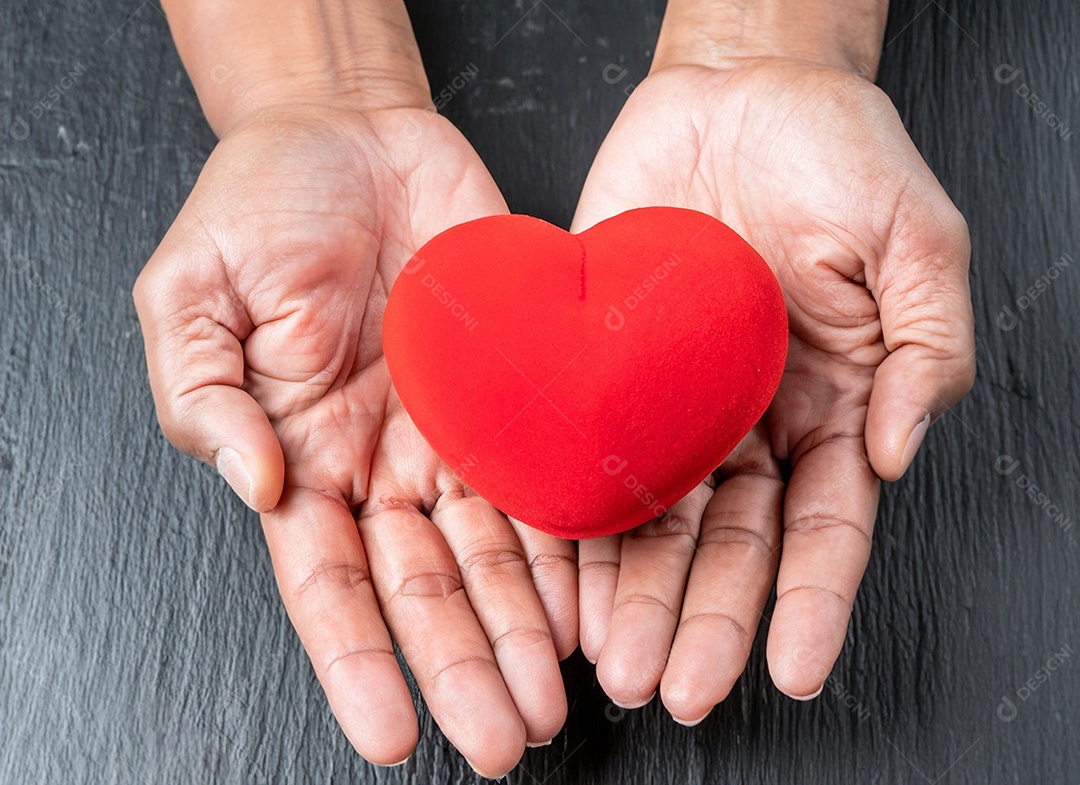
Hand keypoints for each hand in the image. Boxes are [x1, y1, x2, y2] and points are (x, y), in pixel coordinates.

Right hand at [134, 104, 574, 774]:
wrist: (351, 133)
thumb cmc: (261, 206)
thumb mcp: (191, 296)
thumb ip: (206, 400)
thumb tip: (256, 489)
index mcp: (301, 454)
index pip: (329, 583)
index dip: (359, 660)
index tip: (389, 735)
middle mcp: (384, 462)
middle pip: (427, 586)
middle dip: (464, 666)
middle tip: (504, 741)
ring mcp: (454, 431)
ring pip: (496, 552)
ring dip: (525, 630)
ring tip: (558, 699)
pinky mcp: (514, 389)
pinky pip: (548, 476)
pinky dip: (572, 542)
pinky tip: (596, 601)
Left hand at [573, 58, 974, 720]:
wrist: (741, 89)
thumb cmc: (839, 153)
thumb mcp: (917, 239)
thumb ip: (924, 348)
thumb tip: (896, 453)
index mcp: (831, 406)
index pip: (824, 528)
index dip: (812, 603)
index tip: (795, 669)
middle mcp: (748, 423)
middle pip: (727, 546)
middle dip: (701, 618)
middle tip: (673, 685)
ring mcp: (672, 403)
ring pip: (651, 520)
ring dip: (632, 595)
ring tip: (611, 661)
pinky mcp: (605, 368)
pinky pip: (582, 452)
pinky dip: (569, 518)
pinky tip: (557, 577)